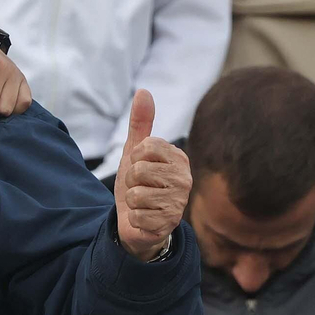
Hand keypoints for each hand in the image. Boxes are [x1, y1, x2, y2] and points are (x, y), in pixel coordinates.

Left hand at [114, 90, 191, 260]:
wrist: (137, 221)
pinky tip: (144, 218)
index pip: (145, 147)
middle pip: (138, 171)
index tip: (140, 167)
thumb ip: (140, 123)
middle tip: (140, 187)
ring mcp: (179, 202)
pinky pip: (137, 215)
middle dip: (131, 181)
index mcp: (178, 157)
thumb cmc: (139, 183)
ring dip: (132, 201)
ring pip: (136, 194)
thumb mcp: (135, 152)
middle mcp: (184, 178)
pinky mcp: (169, 223)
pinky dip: (135, 218)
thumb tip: (143, 91)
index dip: (134, 158)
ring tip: (142, 203)